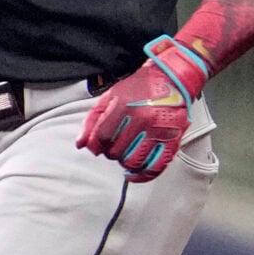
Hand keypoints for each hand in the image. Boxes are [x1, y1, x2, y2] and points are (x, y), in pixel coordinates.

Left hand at [77, 37, 211, 183]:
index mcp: (125, 105)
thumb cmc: (140, 88)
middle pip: (116, 152)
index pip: (102, 137)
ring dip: (124, 163)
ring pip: (133, 162)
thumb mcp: (111, 97)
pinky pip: (155, 167)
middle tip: (114, 147)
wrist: (173, 79)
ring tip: (125, 155)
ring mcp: (159, 130)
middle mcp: (142, 118)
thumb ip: (93, 120)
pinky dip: (142, 175)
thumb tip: (81, 144)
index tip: (97, 147)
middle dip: (111, 153)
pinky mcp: (172, 140)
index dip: (96, 146)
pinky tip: (134, 173)